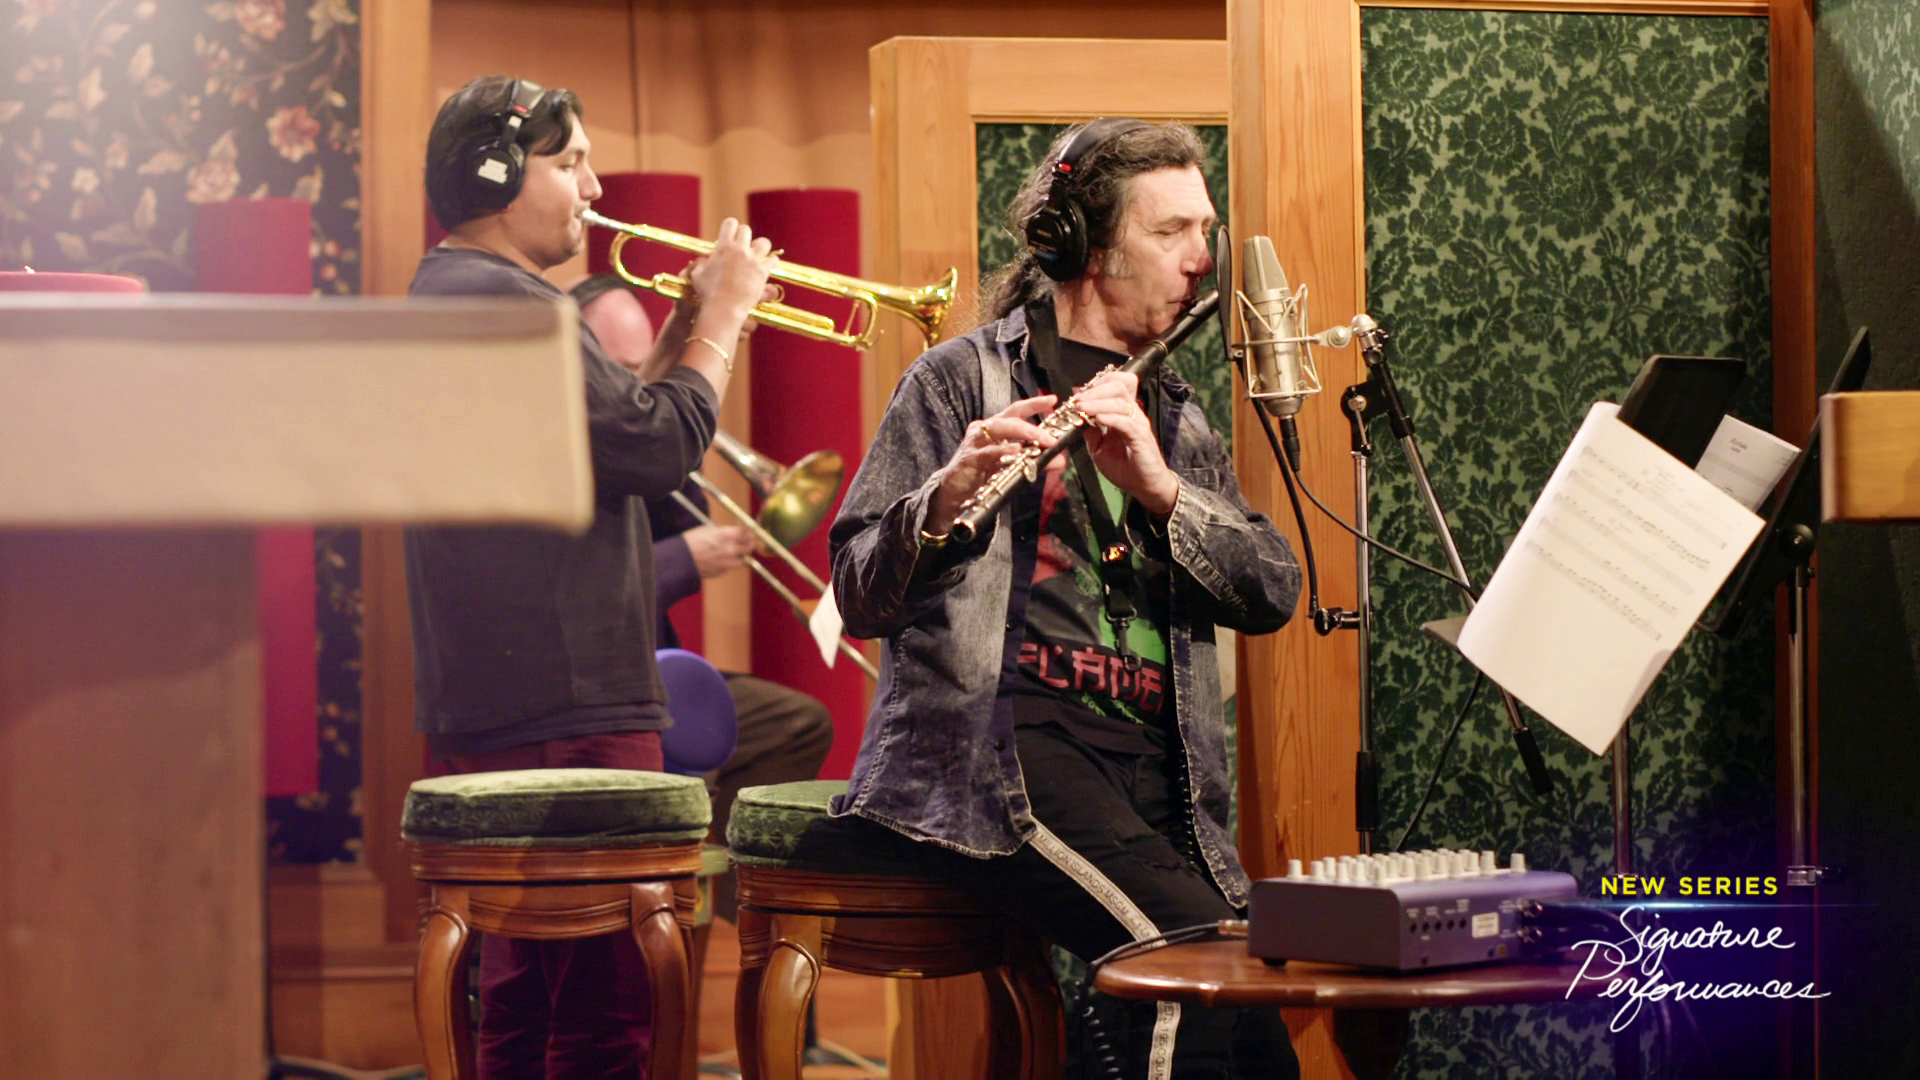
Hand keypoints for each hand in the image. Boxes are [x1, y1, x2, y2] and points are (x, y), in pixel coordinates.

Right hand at [684, 524, 754, 578]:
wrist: (680, 560)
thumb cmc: (691, 541)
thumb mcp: (708, 530)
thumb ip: (723, 532)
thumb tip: (730, 533)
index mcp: (727, 535)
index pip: (747, 532)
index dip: (750, 531)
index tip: (750, 531)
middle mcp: (731, 549)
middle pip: (749, 546)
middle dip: (750, 543)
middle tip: (750, 541)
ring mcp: (728, 562)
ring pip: (744, 560)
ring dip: (742, 556)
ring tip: (739, 552)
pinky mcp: (722, 571)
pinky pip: (731, 567)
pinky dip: (731, 563)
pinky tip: (725, 559)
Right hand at [685, 218, 774, 325]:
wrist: (724, 308)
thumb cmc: (708, 294)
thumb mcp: (697, 276)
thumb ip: (700, 265)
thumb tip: (702, 261)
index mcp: (723, 247)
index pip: (730, 223)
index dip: (729, 227)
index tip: (728, 235)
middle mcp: (740, 250)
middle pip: (746, 230)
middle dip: (742, 236)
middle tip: (740, 246)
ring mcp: (753, 261)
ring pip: (764, 242)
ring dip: (760, 246)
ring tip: (755, 253)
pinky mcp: (763, 272)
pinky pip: (773, 260)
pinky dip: (771, 261)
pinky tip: (768, 264)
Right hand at [925, 394, 1058, 535]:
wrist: (953, 493)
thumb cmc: (981, 475)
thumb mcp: (1010, 466)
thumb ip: (1034, 461)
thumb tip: (1060, 460)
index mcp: (994, 428)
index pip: (1015, 411)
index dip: (1034, 404)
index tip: (1052, 399)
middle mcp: (984, 430)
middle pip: (1010, 418)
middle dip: (1033, 425)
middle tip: (1052, 438)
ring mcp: (975, 442)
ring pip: (999, 429)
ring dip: (1023, 434)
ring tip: (1041, 441)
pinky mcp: (969, 458)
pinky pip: (988, 452)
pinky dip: (1003, 450)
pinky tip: (1016, 451)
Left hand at [1071, 371, 1178, 514]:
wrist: (1145, 486)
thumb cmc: (1124, 467)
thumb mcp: (1099, 447)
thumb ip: (1090, 431)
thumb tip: (1077, 415)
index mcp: (1123, 413)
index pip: (1114, 385)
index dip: (1096, 384)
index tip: (1078, 393)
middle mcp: (1132, 414)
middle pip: (1117, 387)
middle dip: (1094, 391)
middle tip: (1077, 400)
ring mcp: (1138, 424)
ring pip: (1120, 402)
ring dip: (1097, 403)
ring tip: (1081, 408)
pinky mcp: (1141, 438)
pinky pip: (1126, 423)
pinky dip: (1110, 419)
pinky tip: (1097, 420)